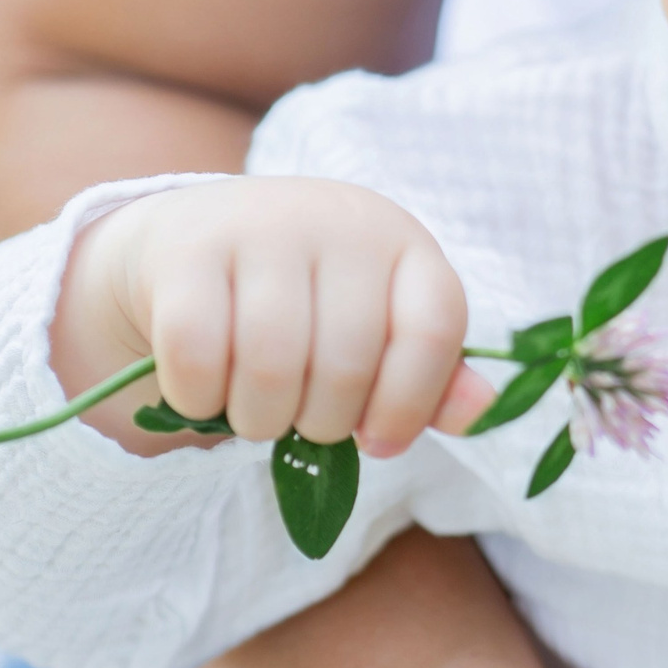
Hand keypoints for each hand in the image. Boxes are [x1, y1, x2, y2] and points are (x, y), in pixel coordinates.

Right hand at [55, 176, 490, 457]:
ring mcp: (261, 227)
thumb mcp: (382, 325)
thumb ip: (432, 377)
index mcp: (405, 245)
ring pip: (271, 364)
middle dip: (323, 422)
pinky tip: (202, 394)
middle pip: (347, 362)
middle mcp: (340, 224)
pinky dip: (198, 398)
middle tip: (302, 422)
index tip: (378, 442)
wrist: (203, 233)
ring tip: (257, 414)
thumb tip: (481, 415)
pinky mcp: (186, 248)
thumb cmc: (311, 299)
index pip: (434, 330)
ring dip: (260, 419)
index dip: (410, 403)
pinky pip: (196, 354)